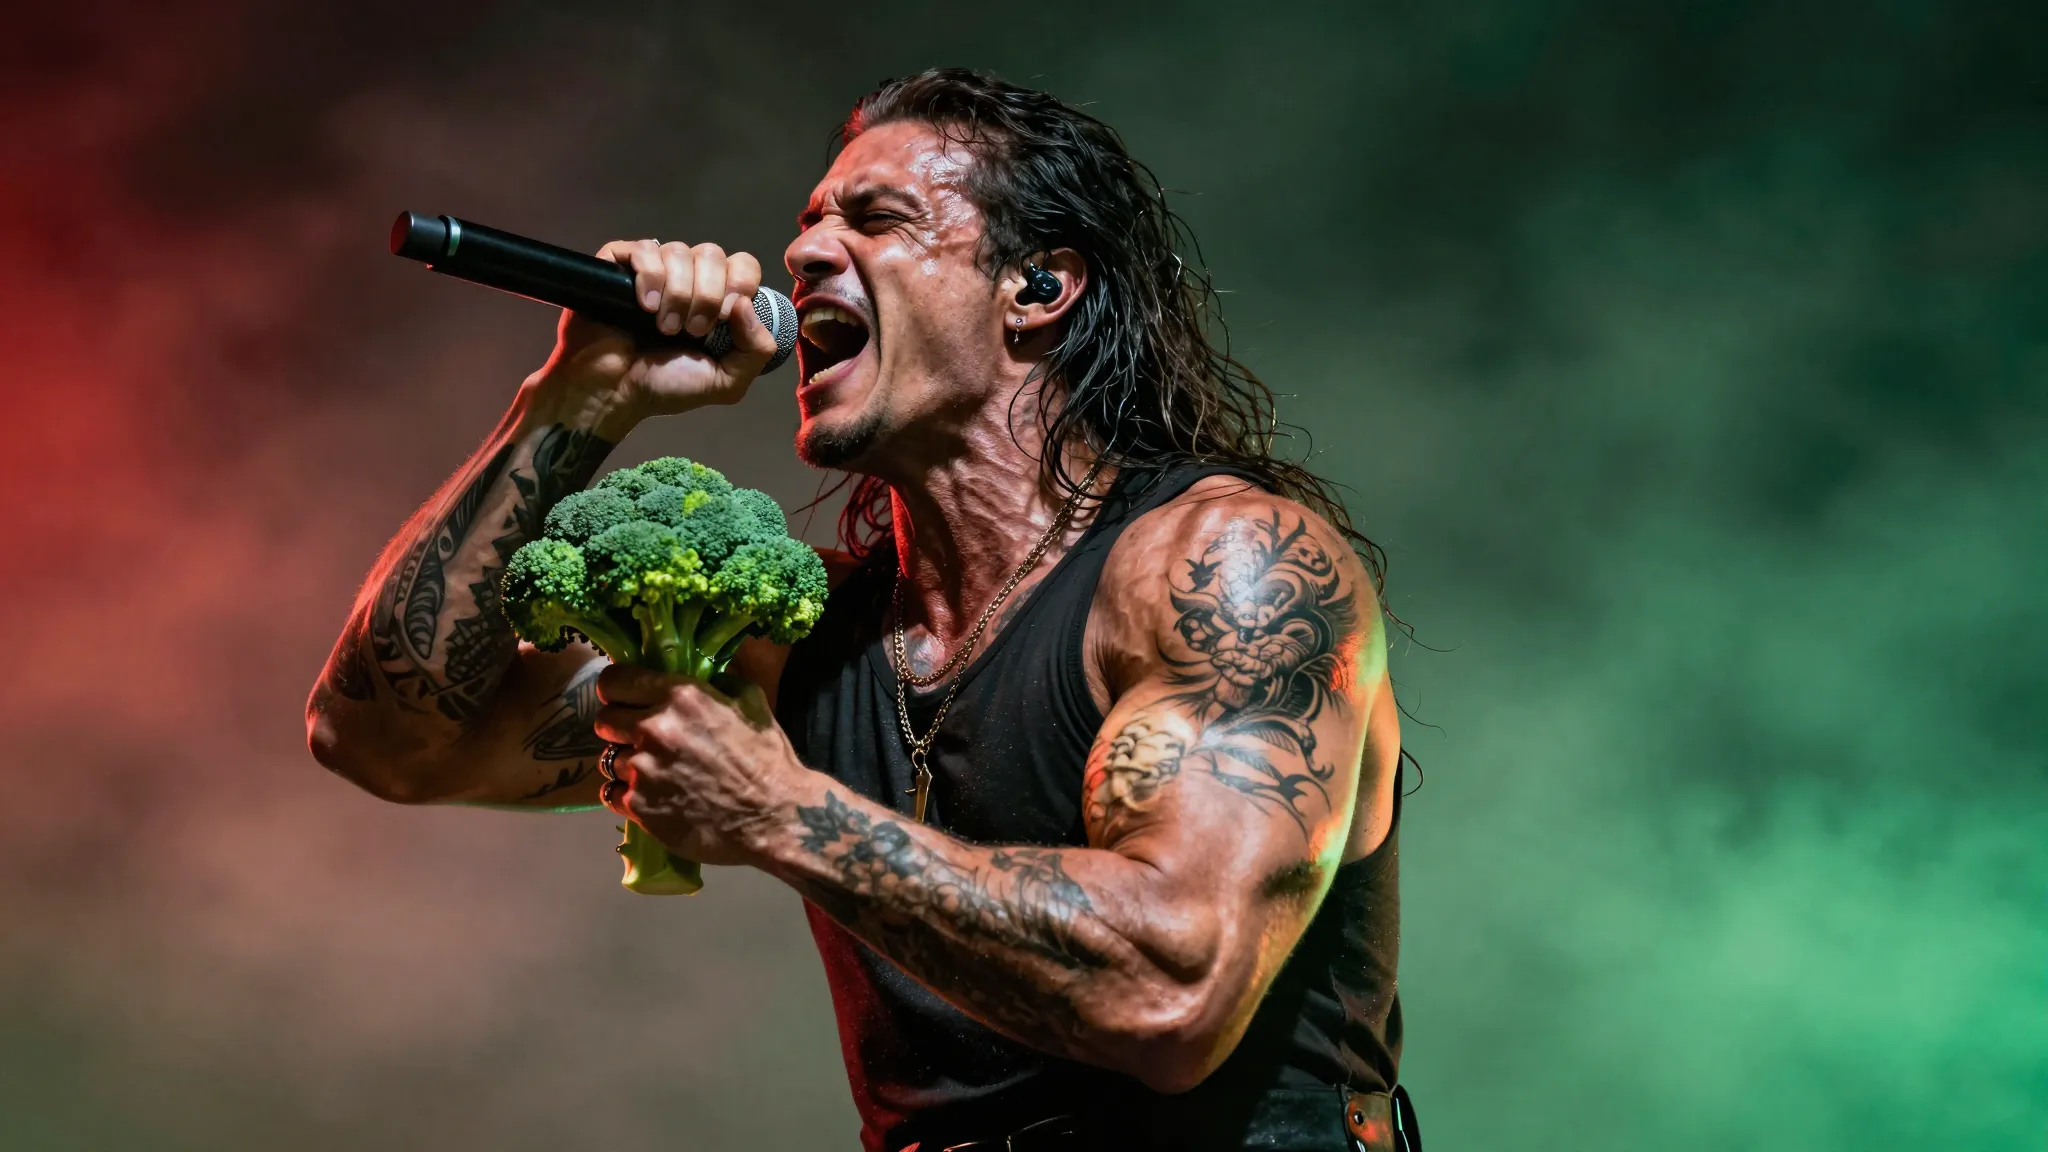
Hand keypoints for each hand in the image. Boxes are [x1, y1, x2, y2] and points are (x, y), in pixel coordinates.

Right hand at [527, 239, 779, 438]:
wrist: (613, 391)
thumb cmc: (667, 387)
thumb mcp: (727, 382)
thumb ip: (756, 350)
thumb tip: (748, 303)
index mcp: (718, 298)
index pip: (743, 263)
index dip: (739, 283)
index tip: (725, 317)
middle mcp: (689, 278)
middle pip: (713, 254)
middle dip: (707, 295)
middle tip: (691, 331)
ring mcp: (655, 269)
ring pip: (679, 251)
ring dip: (677, 294)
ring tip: (663, 328)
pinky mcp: (620, 264)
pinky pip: (645, 249)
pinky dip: (650, 278)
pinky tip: (644, 307)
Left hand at [591, 665, 801, 867]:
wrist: (774, 817)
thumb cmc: (767, 759)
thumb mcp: (752, 704)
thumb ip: (720, 683)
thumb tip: (704, 676)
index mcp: (679, 697)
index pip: (615, 681)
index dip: (616, 689)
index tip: (623, 698)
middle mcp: (653, 729)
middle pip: (604, 720)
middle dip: (619, 726)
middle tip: (639, 738)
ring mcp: (642, 770)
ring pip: (609, 759)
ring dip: (627, 763)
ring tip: (653, 773)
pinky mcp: (638, 806)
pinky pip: (611, 793)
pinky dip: (626, 794)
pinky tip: (649, 795)